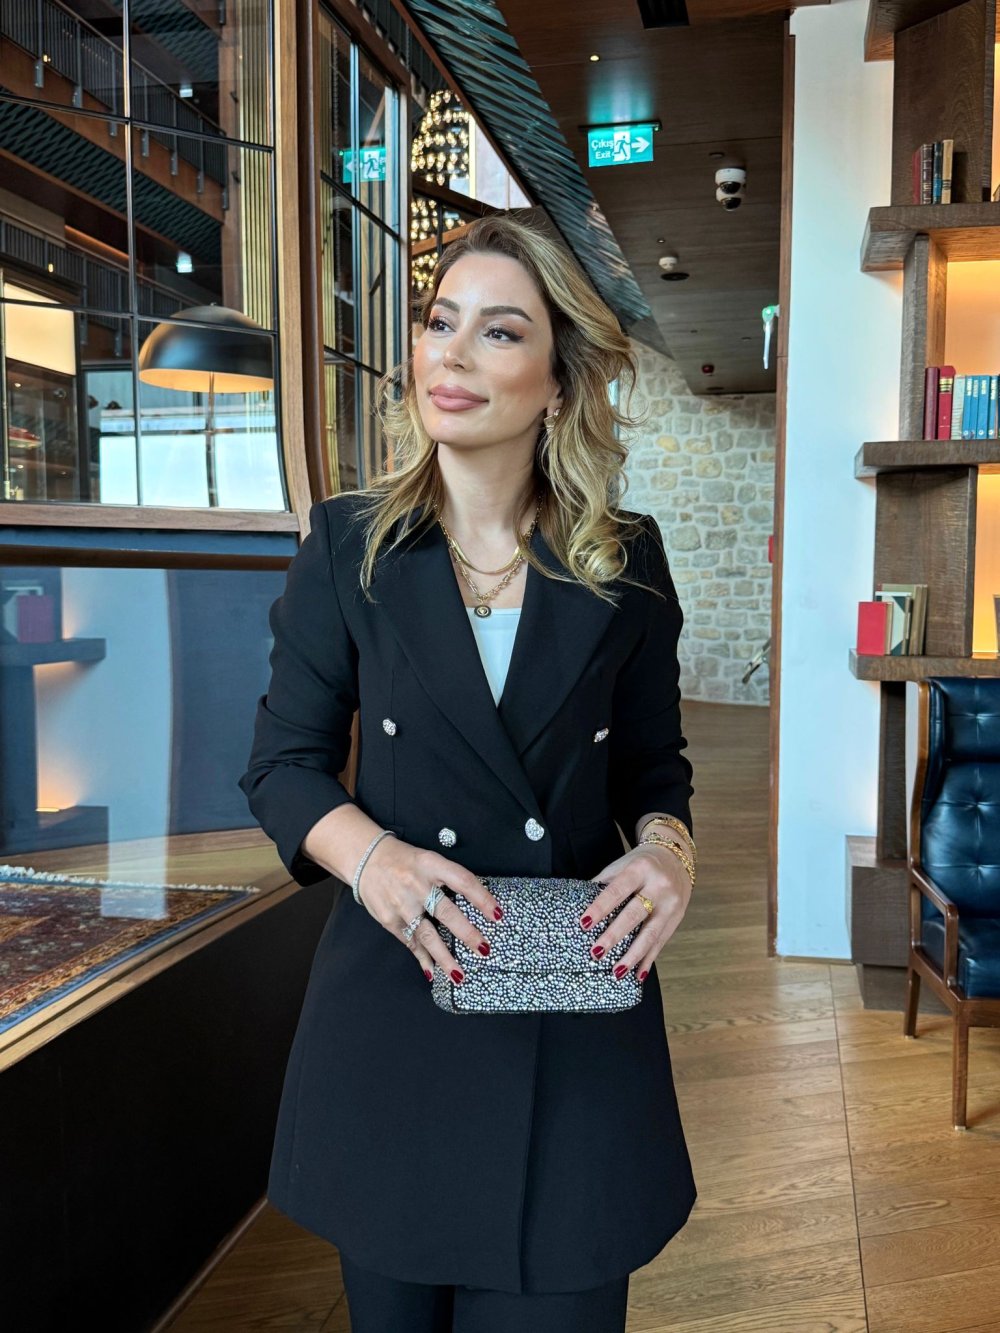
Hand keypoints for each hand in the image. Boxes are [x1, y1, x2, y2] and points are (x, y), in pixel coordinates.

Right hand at [358, 836, 502, 983]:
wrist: (366, 859)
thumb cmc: (404, 860)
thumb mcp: (429, 859)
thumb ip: (449, 878)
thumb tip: (478, 902)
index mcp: (431, 864)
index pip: (463, 881)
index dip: (482, 899)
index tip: (498, 916)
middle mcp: (416, 884)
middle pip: (446, 912)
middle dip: (467, 933)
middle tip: (484, 949)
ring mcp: (402, 904)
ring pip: (427, 934)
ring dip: (444, 957)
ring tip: (459, 974)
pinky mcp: (389, 919)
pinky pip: (410, 942)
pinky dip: (422, 958)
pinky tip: (432, 971)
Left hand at [581, 841, 693, 981]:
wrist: (676, 857)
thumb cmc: (641, 864)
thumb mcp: (622, 864)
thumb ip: (604, 883)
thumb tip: (577, 903)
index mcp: (640, 869)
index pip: (617, 891)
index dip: (600, 908)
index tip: (584, 924)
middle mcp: (659, 886)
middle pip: (634, 914)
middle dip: (614, 935)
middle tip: (596, 953)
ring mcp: (671, 904)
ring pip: (651, 934)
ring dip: (633, 955)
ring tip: (616, 971)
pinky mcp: (677, 919)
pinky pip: (661, 943)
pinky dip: (648, 960)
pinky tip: (638, 974)